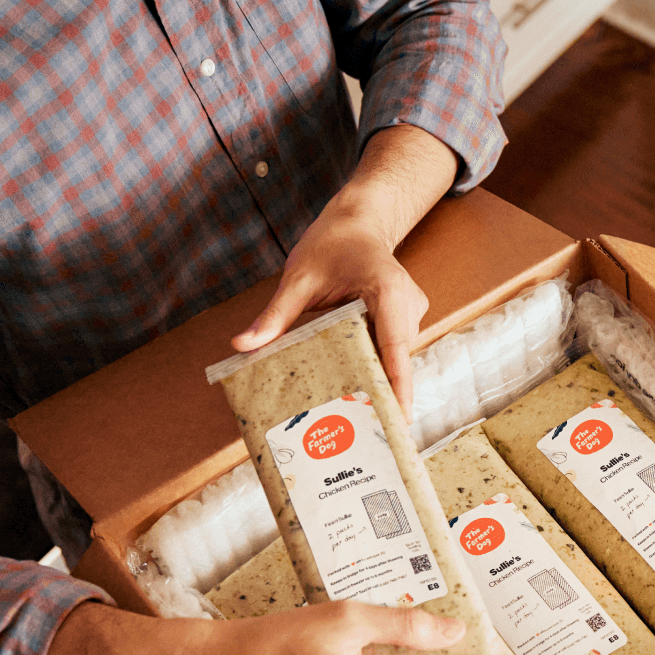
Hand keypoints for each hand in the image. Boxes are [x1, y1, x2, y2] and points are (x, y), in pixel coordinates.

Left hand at [230, 125, 460, 418]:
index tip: (398, 421)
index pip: (396, 348)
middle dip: (379, 394)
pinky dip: (372, 365)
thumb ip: (275, 314)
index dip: (398, 387)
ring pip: (392, 357)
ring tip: (353, 414)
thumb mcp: (298, 277)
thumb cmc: (332, 243)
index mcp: (388, 292)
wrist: (359, 221)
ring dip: (373, 379)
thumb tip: (243, 344)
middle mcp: (408, 305)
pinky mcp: (404, 320)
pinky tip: (353, 384)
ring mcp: (410, 313)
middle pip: (395, 360)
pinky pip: (389, 349)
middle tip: (361, 433)